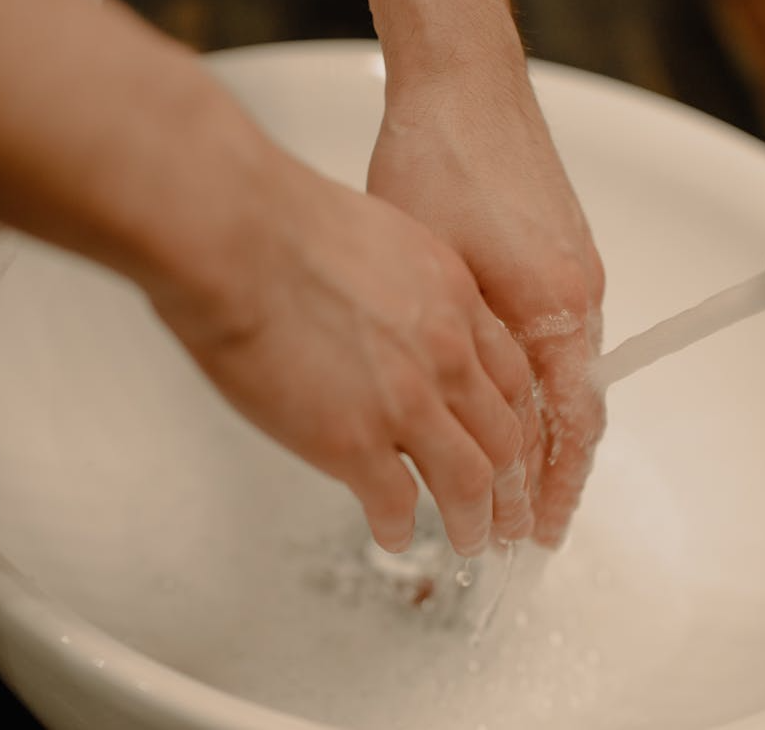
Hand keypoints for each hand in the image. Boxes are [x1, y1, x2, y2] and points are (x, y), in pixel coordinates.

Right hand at [153, 161, 537, 555]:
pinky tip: (393, 534)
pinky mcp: (353, 441)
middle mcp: (448, 356)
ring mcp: (406, 403)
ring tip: (471, 542)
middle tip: (512, 515)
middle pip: (506, 438)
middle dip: (514, 487)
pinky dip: (399, 526)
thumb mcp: (389, 237)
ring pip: (470, 480)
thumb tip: (403, 320)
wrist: (243, 236)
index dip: (521, 423)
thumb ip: (413, 291)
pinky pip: (395, 501)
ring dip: (475, 520)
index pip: (513, 379)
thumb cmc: (292, 222)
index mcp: (458, 302)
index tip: (518, 449)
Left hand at [367, 68, 605, 547]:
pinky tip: (520, 401)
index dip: (553, 488)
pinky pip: (566, 341)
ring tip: (526, 480)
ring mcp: (579, 274)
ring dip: (550, 433)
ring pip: (571, 378)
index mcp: (555, 311)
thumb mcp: (434, 274)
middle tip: (536, 526)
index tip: (539, 532)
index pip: (566, 428)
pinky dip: (547, 386)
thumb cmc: (438, 165)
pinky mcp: (565, 254)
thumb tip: (467, 416)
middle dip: (558, 476)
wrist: (464, 86)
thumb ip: (464, 349)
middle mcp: (581, 298)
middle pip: (580, 411)